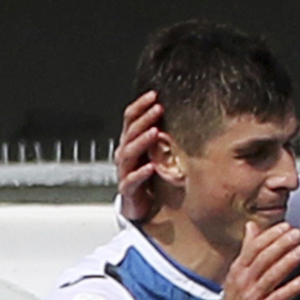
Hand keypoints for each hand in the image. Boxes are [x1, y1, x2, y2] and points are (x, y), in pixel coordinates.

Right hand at [114, 92, 166, 223]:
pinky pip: (132, 180)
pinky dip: (141, 173)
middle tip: (158, 108)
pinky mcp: (128, 189)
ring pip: (129, 153)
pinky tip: (150, 167)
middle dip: (144, 119)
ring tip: (155, 132)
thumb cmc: (147, 175)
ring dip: (142, 141)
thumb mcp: (153, 152)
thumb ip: (159, 135)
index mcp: (131, 143)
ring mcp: (125, 171)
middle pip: (130, 133)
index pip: (131, 119)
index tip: (154, 95)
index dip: (140, 106)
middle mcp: (125, 154)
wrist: (138, 204)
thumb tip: (175, 114)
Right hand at [212, 220, 299, 299]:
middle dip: (281, 244)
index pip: (254, 247)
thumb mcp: (237, 271)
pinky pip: (278, 298)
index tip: (285, 226)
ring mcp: (253, 296)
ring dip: (287, 262)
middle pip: (263, 258)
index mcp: (239, 269)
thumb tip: (252, 226)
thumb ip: (247, 248)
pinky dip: (291, 288)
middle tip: (297, 234)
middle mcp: (244, 280)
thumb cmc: (234, 299)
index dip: (271, 235)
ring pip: (271, 276)